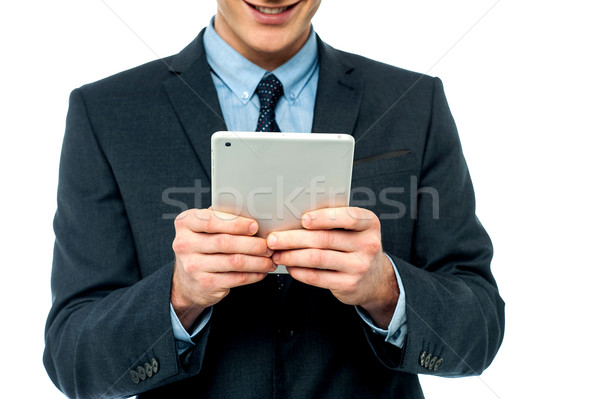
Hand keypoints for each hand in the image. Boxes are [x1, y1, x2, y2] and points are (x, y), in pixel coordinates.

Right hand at [171, 209, 275, 329]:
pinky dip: (253, 274)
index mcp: (185, 223)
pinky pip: (236, 278)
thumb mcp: (204, 227)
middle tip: (269, 244)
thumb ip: (222, 217)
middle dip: (252, 243)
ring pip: (234, 262)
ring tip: (270, 258)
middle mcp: (184, 244)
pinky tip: (262, 270)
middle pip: (225, 242)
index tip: (255, 226)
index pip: (211, 221)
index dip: (236, 223)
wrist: (186, 280)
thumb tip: (253, 212)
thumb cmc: (202, 245)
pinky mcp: (205, 284)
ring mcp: (193, 266)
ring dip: (257, 260)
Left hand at [266, 207, 398, 327]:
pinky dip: (299, 272)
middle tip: (273, 239)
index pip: (348, 217)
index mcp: (369, 224)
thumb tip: (294, 217)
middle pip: (324, 239)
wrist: (376, 279)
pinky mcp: (349, 285)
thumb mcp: (356, 230)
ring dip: (292, 256)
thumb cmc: (356, 246)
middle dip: (293, 239)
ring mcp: (359, 267)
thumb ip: (335, 221)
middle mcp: (368, 245)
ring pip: (317, 259)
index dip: (323, 218)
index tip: (303, 219)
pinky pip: (318, 277)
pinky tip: (289, 267)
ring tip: (276, 254)